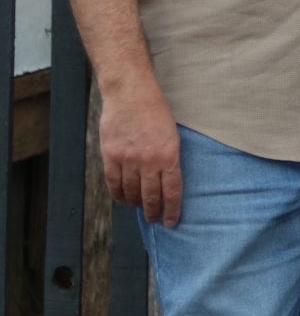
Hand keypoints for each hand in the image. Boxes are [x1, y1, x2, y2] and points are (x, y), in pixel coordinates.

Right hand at [99, 78, 181, 225]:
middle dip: (153, 211)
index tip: (172, 221)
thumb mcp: (173, 134)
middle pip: (151, 195)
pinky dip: (118, 194)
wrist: (131, 94)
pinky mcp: (111, 155)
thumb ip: (169, 157)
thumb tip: (167, 180)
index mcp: (169, 155)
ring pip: (131, 191)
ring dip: (135, 203)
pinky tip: (123, 200)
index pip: (172, 191)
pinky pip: (113, 182)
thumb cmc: (156, 111)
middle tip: (154, 219)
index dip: (172, 209)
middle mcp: (149, 161)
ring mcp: (128, 159)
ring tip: (139, 208)